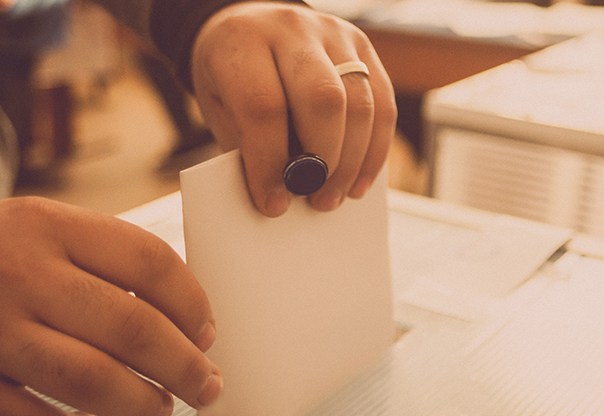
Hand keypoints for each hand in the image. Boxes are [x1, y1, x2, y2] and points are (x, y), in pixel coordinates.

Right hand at [0, 197, 220, 415]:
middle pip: (133, 326)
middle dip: (185, 365)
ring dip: (144, 406)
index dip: (191, 303)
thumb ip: (83, 257)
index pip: (146, 259)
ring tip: (159, 412)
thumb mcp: (13, 228)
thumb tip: (167, 309)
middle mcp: (17, 275)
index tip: (207, 331)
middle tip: (205, 386)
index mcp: (41, 226)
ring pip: (95, 381)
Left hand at [191, 2, 396, 216]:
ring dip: (351, 162)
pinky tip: (358, 180)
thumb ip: (247, 145)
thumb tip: (282, 195)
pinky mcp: (362, 46)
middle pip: (322, 99)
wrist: (248, 26)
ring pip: (360, 103)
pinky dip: (374, 150)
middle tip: (313, 198)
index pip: (264, 105)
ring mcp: (333, 33)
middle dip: (322, 160)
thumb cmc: (231, 75)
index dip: (270, 162)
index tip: (273, 202)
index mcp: (242, 41)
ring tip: (333, 196)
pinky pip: (382, 103)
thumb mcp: (220, 107)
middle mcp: (291, 28)